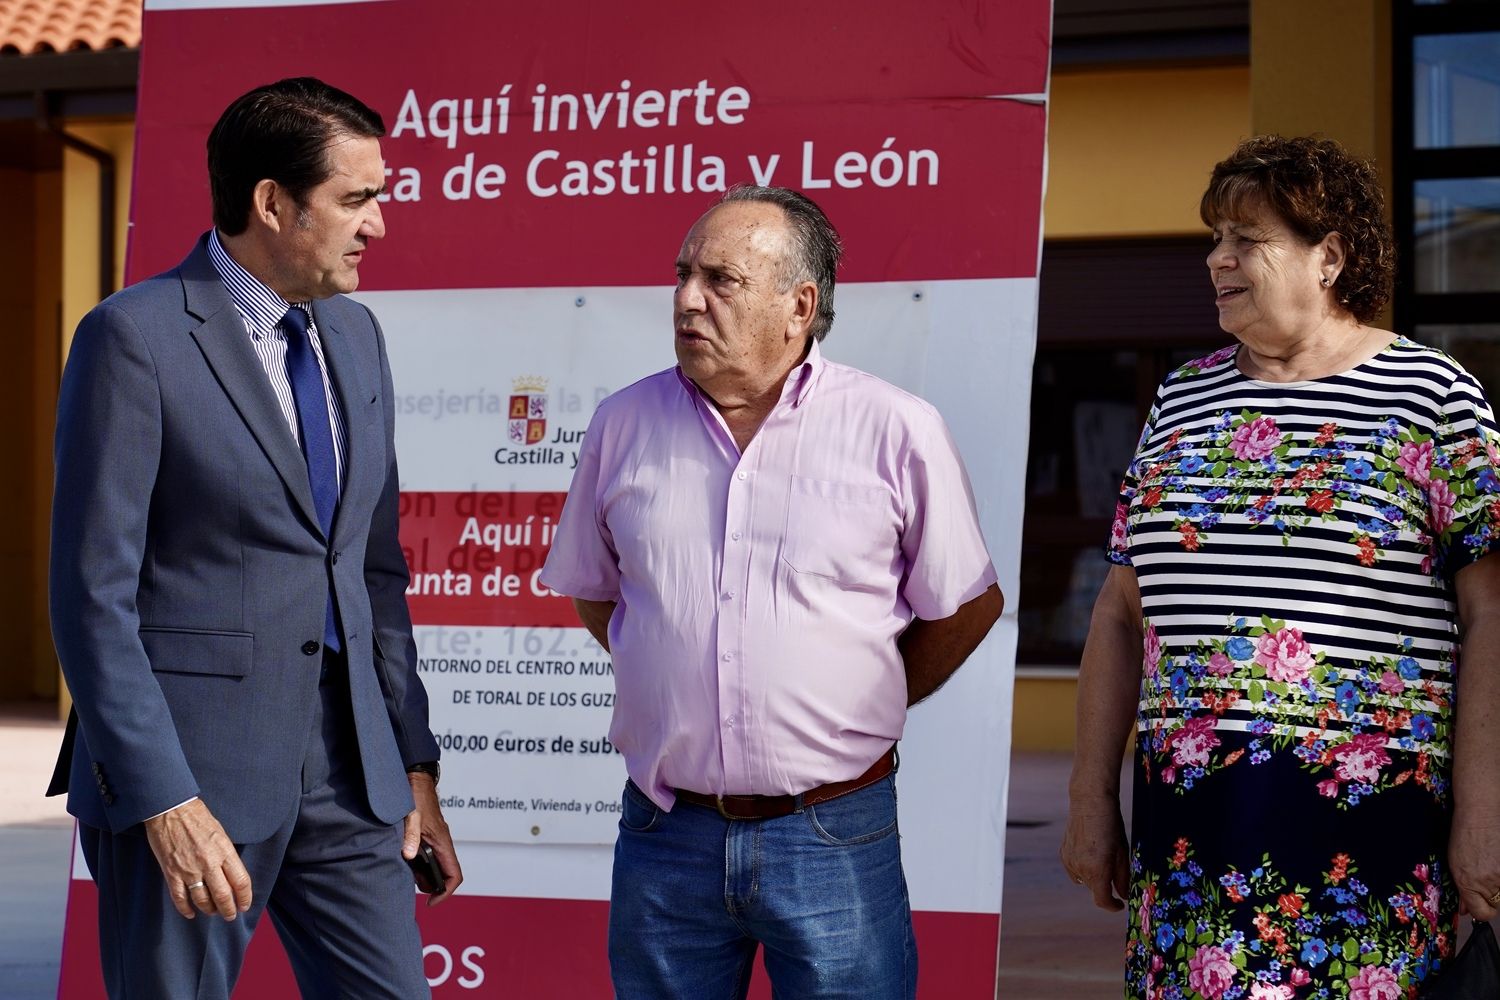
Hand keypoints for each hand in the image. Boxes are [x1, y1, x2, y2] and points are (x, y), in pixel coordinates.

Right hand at [143, 798, 252, 920]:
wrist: (171, 810)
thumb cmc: (198, 818)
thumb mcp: (221, 834)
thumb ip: (226, 855)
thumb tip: (232, 875)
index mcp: (225, 851)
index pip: (241, 881)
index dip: (245, 897)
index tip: (245, 905)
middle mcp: (209, 863)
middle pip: (223, 895)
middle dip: (229, 910)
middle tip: (230, 916)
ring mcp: (189, 870)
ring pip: (203, 900)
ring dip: (209, 910)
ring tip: (213, 913)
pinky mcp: (171, 873)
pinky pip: (179, 898)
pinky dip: (185, 909)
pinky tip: (190, 914)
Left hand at [404, 773, 462, 905]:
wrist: (416, 778)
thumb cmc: (416, 795)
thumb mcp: (411, 816)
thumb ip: (410, 837)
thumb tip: (409, 856)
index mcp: (443, 841)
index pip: (454, 875)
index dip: (445, 892)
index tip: (430, 901)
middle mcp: (442, 842)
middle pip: (446, 873)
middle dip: (432, 886)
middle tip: (412, 889)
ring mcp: (436, 839)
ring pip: (437, 865)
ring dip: (424, 875)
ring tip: (406, 876)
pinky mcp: (428, 835)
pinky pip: (429, 856)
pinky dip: (419, 864)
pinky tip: (404, 861)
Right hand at [1060, 797, 1129, 911]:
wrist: (1089, 801)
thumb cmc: (1111, 825)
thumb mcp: (1122, 852)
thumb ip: (1122, 877)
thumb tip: (1122, 895)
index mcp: (1097, 870)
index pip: (1102, 901)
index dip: (1112, 906)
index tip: (1120, 904)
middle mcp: (1080, 869)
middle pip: (1094, 889)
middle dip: (1106, 885)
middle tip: (1115, 868)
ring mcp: (1069, 861)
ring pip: (1084, 879)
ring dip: (1094, 876)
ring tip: (1102, 855)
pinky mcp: (1063, 853)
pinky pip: (1074, 869)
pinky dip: (1083, 867)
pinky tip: (1090, 851)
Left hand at [1450, 811, 1499, 921]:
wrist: (1480, 815)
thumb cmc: (1464, 836)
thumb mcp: (1456, 865)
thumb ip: (1462, 890)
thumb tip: (1466, 911)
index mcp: (1467, 883)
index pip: (1482, 914)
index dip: (1481, 909)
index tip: (1479, 903)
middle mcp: (1487, 882)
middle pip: (1497, 905)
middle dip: (1491, 896)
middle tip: (1485, 877)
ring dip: (1499, 884)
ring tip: (1491, 865)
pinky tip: (1496, 860)